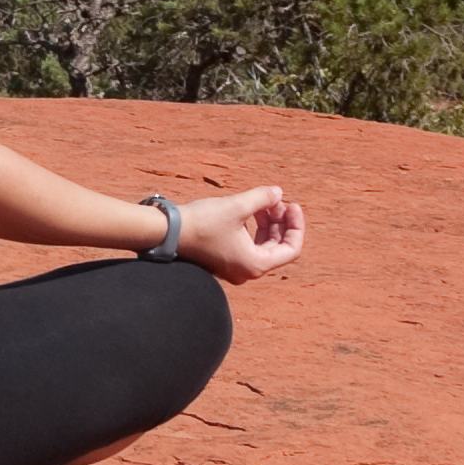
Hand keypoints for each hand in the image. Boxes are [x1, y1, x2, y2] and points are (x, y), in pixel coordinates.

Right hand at [175, 184, 305, 282]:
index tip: (291, 204)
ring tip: (263, 201)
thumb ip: (262, 198)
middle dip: (280, 221)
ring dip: (267, 223)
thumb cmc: (202, 222)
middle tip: (275, 199)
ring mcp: (235, 267)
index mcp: (255, 264)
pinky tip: (248, 210)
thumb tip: (278, 192)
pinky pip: (248, 245)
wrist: (167, 232)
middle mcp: (247, 271)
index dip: (296, 225)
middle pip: (277, 247)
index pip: (291, 249)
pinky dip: (253, 228)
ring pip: (262, 245)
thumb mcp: (236, 206)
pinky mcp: (224, 260)